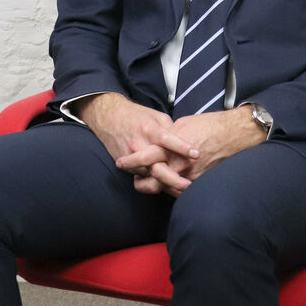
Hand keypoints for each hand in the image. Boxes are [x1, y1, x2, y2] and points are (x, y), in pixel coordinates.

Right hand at [76, 93, 198, 192]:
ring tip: (182, 190)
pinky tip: (166, 187)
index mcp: (149, 129)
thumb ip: (170, 129)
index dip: (182, 147)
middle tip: (188, 185)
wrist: (109, 118)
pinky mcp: (124, 165)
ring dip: (165, 184)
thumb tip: (185, 140)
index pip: (167, 139)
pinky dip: (153, 183)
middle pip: (156, 166)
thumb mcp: (156, 116)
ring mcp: (131, 157)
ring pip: (149, 176)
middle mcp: (139, 145)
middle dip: (173, 178)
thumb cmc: (136, 116)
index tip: (196, 154)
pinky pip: (141, 178)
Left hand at [116, 107, 266, 195]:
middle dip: (140, 180)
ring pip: (166, 187)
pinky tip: (165, 186)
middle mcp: (180, 163)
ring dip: (154, 186)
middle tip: (132, 178)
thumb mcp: (182, 124)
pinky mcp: (200, 181)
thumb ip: (166, 136)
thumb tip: (155, 142)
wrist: (234, 134)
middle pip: (153, 179)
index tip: (121, 162)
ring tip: (145, 183)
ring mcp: (191, 175)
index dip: (131, 161)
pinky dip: (171, 189)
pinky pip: (181, 190)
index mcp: (172, 146)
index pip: (146, 157)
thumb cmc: (208, 125)